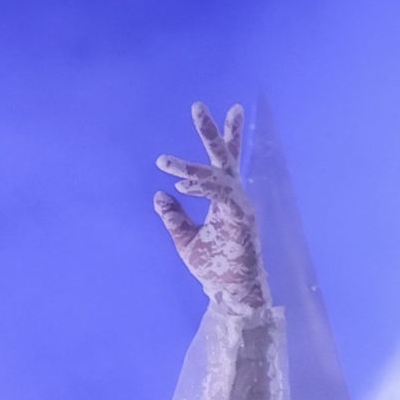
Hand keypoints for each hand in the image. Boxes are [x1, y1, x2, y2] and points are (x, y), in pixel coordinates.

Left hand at [155, 104, 270, 315]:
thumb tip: (159, 195)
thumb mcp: (185, 240)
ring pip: (216, 174)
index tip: (209, 112)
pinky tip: (180, 185)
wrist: (231, 294)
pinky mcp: (240, 217)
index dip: (220, 138)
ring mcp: (240, 205)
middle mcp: (234, 196)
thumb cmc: (214, 269)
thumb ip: (174, 218)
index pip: (220, 164)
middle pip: (225, 156)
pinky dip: (199, 188)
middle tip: (197, 105)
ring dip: (189, 167)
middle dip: (212, 131)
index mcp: (224, 199)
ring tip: (163, 161)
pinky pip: (218, 195)